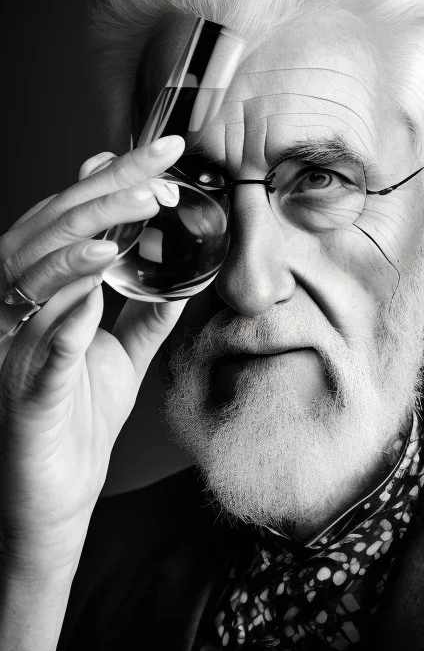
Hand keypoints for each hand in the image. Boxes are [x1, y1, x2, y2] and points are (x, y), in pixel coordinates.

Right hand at [0, 135, 186, 576]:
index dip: (113, 183)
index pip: (76, 224)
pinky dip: (65, 318)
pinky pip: (41, 351)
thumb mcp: (120, 356)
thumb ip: (144, 314)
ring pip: (33, 279)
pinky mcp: (24, 394)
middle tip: (159, 169)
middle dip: (106, 195)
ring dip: (83, 242)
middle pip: (53, 234)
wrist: (53, 497)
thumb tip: (179, 277)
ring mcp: (13, 350)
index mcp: (44, 297)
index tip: (159, 153)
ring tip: (132, 213)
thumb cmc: (77, 420)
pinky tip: (94, 289)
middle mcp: (19, 311)